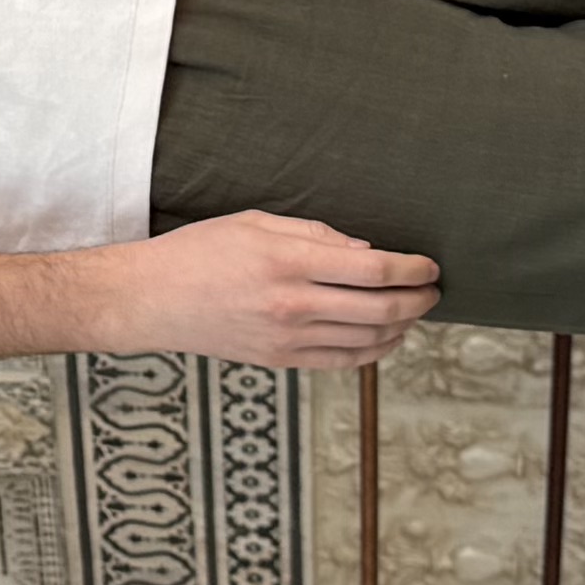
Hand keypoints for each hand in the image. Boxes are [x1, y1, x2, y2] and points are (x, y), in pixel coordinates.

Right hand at [85, 210, 438, 368]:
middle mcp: (293, 304)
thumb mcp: (255, 222)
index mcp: (288, 261)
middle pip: (381, 309)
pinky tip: (385, 339)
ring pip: (368, 341)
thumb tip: (364, 251)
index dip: (412, 269)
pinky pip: (342, 362)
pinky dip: (373, 352)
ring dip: (403, 328)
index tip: (429, 265)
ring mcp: (287, 338)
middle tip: (433, 290)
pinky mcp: (280, 360)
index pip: (373, 270)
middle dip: (418, 300)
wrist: (150, 301)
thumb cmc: (197, 253)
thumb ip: (314, 234)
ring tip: (414, 312)